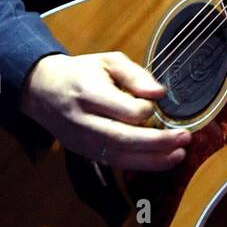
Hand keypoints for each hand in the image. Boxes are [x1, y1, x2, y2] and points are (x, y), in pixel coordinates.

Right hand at [19, 51, 190, 171]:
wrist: (41, 90)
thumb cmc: (80, 72)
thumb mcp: (107, 61)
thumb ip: (135, 75)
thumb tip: (159, 93)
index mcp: (89, 93)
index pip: (125, 110)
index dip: (147, 109)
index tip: (156, 102)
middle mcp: (84, 121)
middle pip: (124, 139)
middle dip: (158, 142)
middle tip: (185, 138)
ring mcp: (82, 140)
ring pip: (120, 157)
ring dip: (153, 160)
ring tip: (179, 155)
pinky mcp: (84, 152)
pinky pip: (114, 163)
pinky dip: (139, 164)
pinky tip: (160, 161)